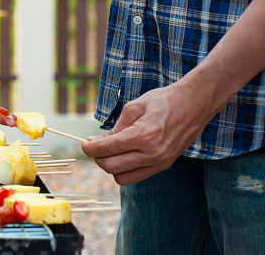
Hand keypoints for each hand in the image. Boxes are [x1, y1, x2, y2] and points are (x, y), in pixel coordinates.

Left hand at [81, 81, 213, 184]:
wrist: (194, 104)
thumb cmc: (163, 101)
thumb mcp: (134, 107)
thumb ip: (115, 127)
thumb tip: (97, 142)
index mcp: (142, 136)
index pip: (105, 150)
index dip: (89, 148)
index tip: (84, 143)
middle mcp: (151, 153)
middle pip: (110, 167)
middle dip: (97, 158)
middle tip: (95, 146)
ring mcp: (160, 162)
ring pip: (122, 177)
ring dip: (111, 166)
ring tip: (111, 151)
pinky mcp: (165, 165)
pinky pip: (137, 177)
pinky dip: (125, 169)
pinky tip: (125, 155)